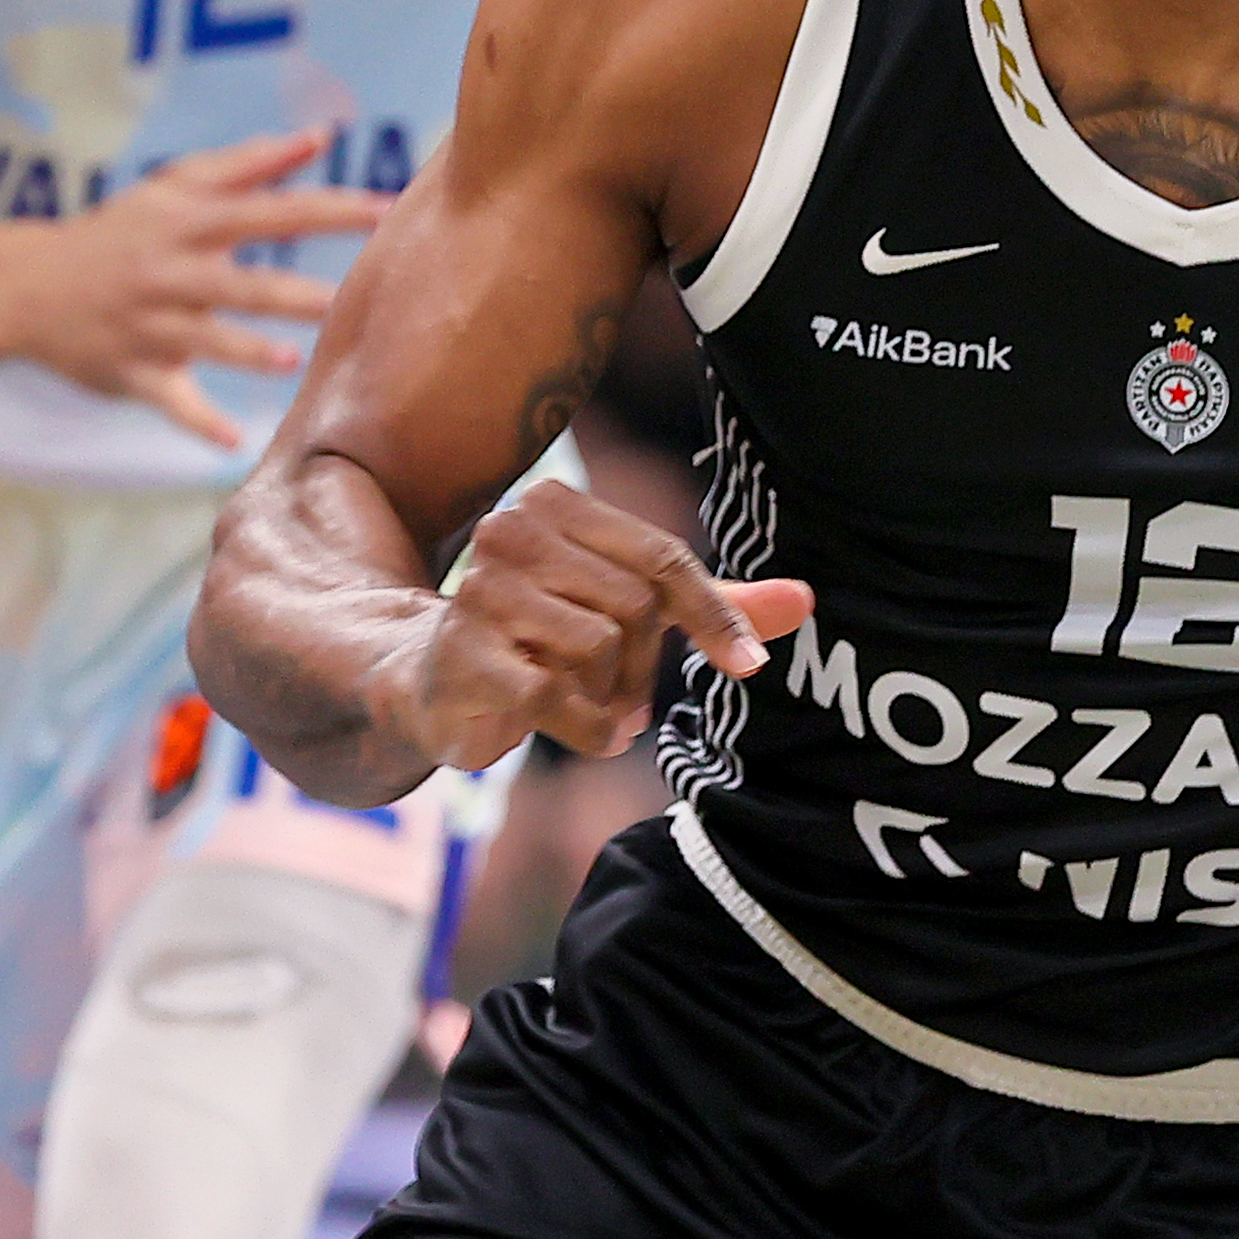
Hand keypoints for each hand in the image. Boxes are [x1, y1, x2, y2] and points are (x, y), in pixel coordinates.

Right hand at [25, 131, 391, 448]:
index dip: (328, 210)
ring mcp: (150, 326)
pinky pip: (170, 401)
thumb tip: (320, 137)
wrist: (26, 286)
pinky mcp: (133, 373)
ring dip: (247, 352)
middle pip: (239, 282)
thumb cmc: (121, 231)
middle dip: (289, 292)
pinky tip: (233, 440)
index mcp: (188, 223)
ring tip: (292, 360)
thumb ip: (250, 163)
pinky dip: (198, 423)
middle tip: (339, 300)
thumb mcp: (174, 188)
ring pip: (205, 341)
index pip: (270, 212)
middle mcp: (170, 273)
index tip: (384, 210)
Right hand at [376, 481, 812, 768]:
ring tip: (595, 707)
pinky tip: (588, 733)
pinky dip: (590, 729)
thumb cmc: (545, 637)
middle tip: (629, 697)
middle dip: (645, 667)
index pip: (662, 558)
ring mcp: (481, 590)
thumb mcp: (630, 612)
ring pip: (600, 647)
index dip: (713, 615)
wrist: (432, 679)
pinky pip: (557, 697)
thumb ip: (712, 603)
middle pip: (634, 605)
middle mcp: (512, 531)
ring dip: (613, 698)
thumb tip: (806, 599)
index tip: (750, 667)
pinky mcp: (465, 653)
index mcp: (557, 505)